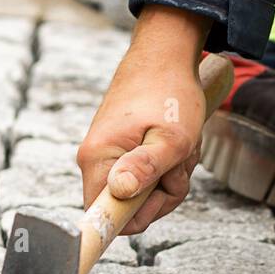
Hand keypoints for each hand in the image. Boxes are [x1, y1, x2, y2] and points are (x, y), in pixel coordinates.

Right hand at [77, 6, 212, 234]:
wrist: (165, 55)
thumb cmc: (170, 93)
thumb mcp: (171, 137)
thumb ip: (147, 166)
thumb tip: (120, 193)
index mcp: (98, 159)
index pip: (106, 217)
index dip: (134, 218)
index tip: (158, 197)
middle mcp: (96, 161)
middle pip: (132, 209)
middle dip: (164, 193)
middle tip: (178, 161)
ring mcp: (109, 157)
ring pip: (144, 194)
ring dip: (171, 177)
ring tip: (178, 147)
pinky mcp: (121, 152)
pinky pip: (147, 178)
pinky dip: (167, 166)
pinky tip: (174, 144)